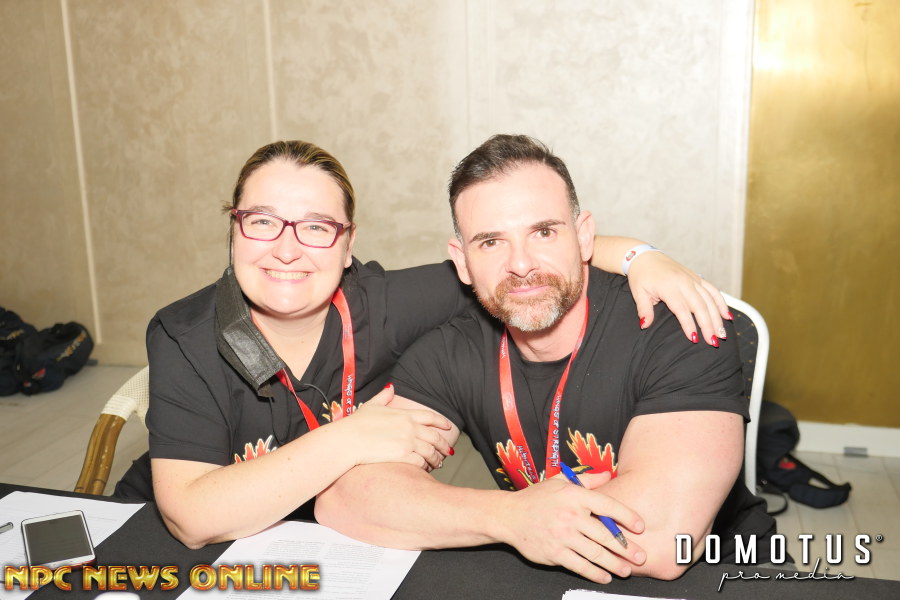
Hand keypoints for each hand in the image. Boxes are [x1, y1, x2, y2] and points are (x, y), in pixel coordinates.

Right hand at [344, 385, 452, 469]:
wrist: (347, 440)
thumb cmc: (355, 424)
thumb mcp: (371, 405)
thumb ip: (384, 397)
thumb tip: (391, 388)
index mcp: (404, 415)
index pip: (430, 417)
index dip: (441, 422)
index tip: (448, 427)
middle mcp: (409, 427)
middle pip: (435, 436)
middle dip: (443, 445)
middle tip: (448, 451)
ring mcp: (407, 441)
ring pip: (431, 451)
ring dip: (437, 458)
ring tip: (438, 463)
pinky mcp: (403, 456)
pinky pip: (421, 462)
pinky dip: (425, 466)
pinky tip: (425, 469)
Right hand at [497, 472, 646, 583]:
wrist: (509, 516)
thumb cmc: (536, 498)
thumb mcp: (559, 482)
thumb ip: (586, 479)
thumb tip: (608, 474)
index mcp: (574, 495)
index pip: (607, 505)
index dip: (627, 516)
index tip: (640, 526)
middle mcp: (570, 515)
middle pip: (605, 535)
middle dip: (626, 548)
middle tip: (640, 556)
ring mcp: (562, 536)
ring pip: (595, 554)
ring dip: (614, 564)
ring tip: (626, 570)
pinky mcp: (554, 553)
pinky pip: (580, 566)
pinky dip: (595, 573)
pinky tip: (605, 576)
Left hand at [626, 252, 729, 345]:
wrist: (645, 256)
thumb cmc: (641, 275)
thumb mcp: (638, 292)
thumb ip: (644, 309)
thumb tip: (645, 325)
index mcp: (668, 286)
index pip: (681, 309)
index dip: (689, 324)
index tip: (694, 338)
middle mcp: (683, 282)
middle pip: (700, 306)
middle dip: (708, 325)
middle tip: (713, 342)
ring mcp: (692, 279)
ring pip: (709, 300)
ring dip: (717, 317)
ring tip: (721, 334)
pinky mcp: (697, 277)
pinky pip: (713, 290)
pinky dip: (721, 303)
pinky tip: (726, 315)